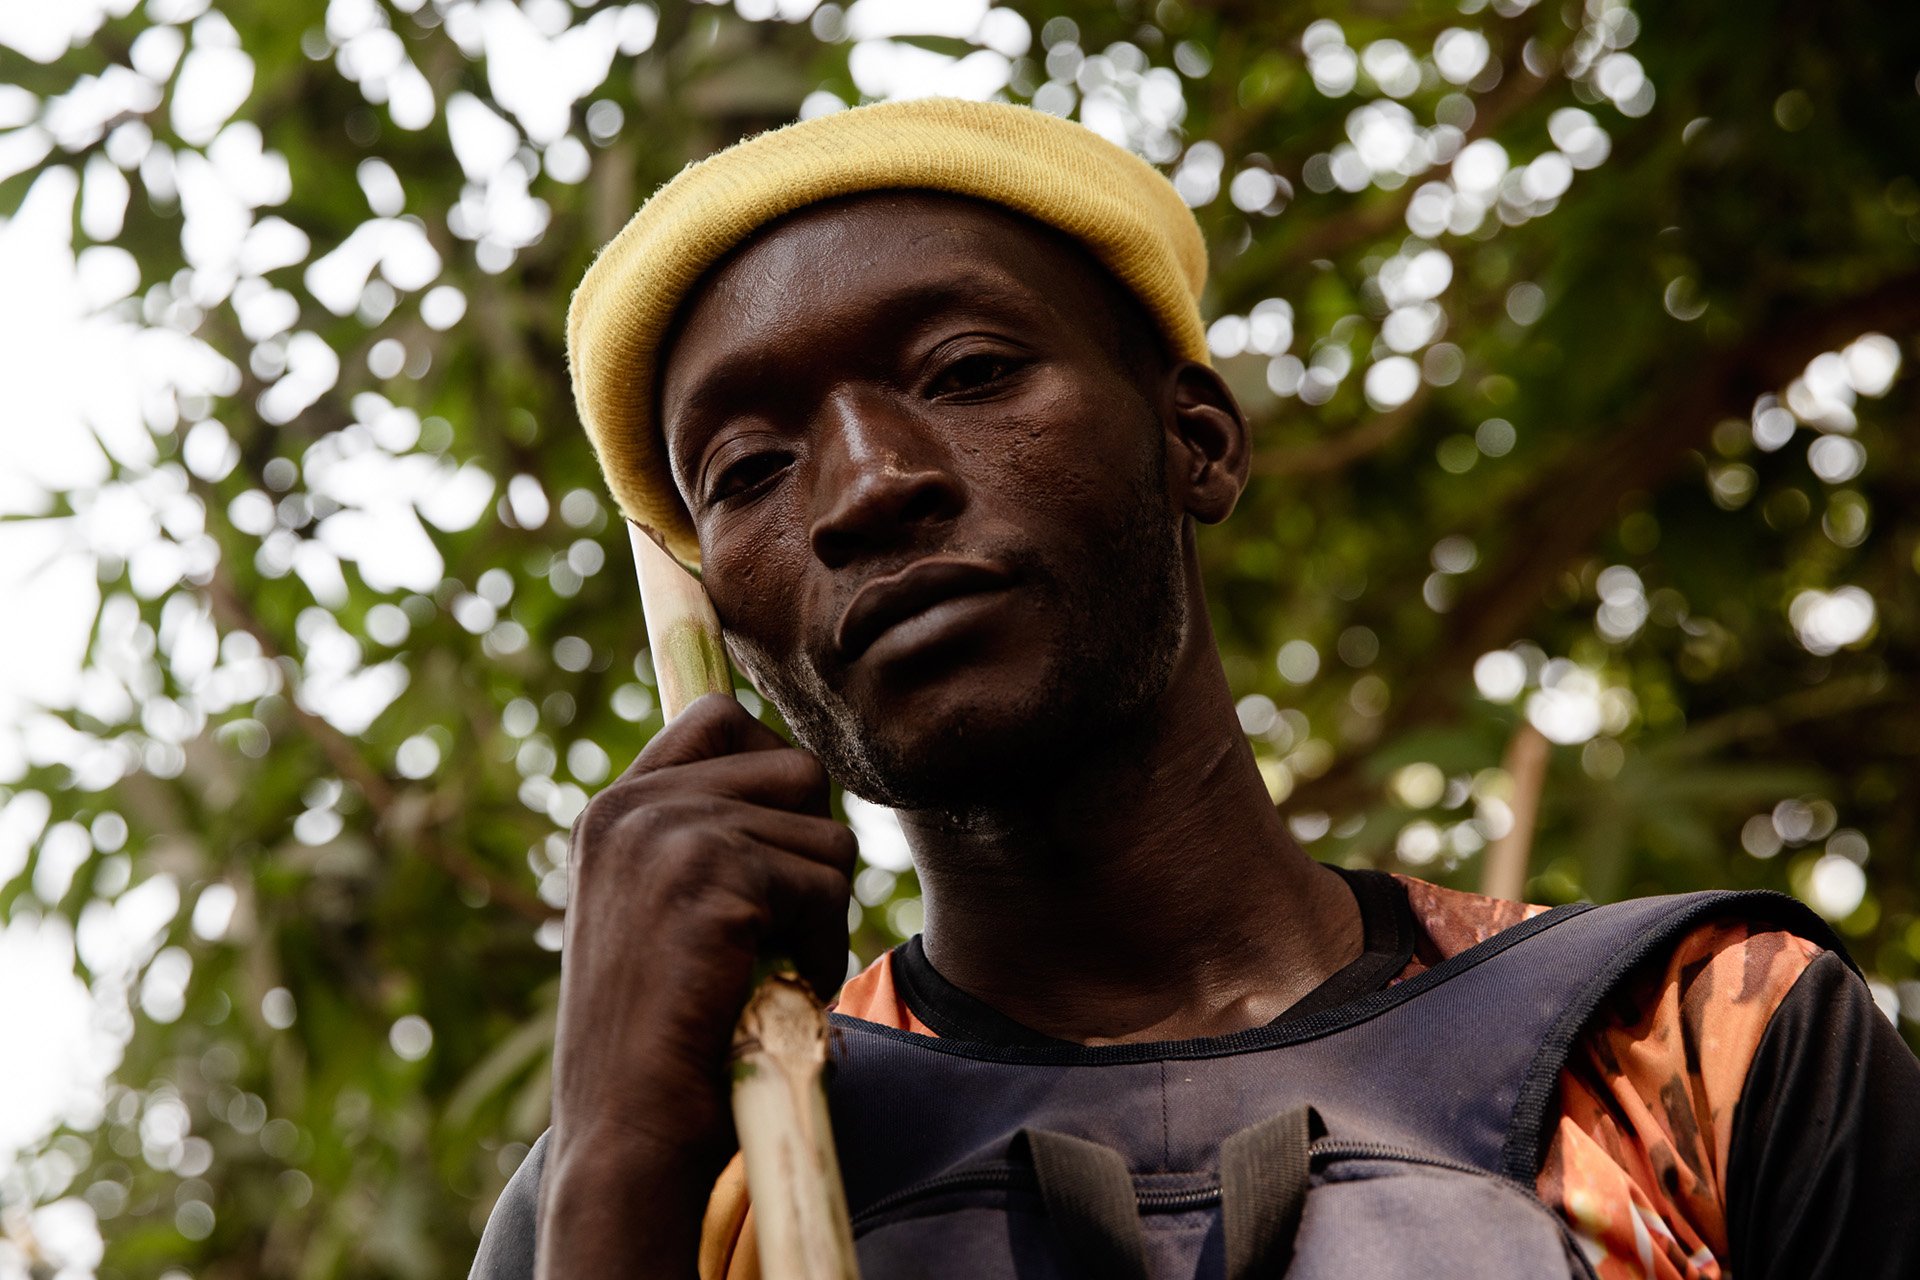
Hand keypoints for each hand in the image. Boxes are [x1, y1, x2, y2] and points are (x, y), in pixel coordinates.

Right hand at [537, 693, 856, 1275]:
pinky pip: (825, 883)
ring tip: (769, 969)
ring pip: (826, 830)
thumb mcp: (657, 915)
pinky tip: (774, 989)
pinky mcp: (714, 874)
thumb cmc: (659, 1038)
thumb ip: (700, 841)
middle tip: (778, 926)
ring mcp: (671, 834)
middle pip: (795, 769)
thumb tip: (800, 778)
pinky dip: (821, 946)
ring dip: (821, 909)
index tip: (781, 841)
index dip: (772, 768)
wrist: (626, 1128)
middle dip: (811, 850)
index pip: (718, 718)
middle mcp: (633, 807)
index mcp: (613, 811)